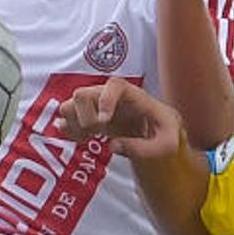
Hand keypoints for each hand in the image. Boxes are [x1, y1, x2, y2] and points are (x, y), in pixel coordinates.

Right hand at [54, 78, 183, 158]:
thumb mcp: (167, 144)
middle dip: (85, 117)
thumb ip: (146, 148)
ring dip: (73, 123)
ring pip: (69, 104)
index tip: (104, 121)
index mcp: (132, 95)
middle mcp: (110, 95)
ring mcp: (96, 103)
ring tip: (88, 136)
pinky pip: (66, 116)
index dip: (105, 100)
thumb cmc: (164, 132)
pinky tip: (81, 139)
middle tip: (97, 132)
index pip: (114, 85)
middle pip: (83, 94)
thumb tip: (113, 146)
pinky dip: (68, 129)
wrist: (155, 130)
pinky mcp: (88, 114)